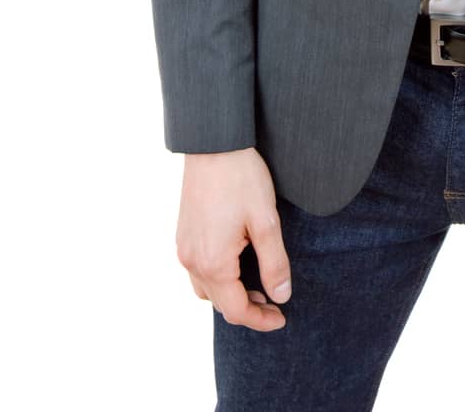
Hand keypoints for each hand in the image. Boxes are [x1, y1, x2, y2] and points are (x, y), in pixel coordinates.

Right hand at [176, 147, 291, 330]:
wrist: (213, 143)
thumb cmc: (242, 179)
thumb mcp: (266, 221)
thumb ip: (274, 263)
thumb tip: (281, 296)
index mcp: (213, 262)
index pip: (236, 310)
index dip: (260, 320)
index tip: (282, 318)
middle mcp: (192, 261)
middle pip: (219, 303)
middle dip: (247, 308)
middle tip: (274, 301)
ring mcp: (184, 247)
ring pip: (205, 289)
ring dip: (230, 294)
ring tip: (257, 283)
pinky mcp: (183, 234)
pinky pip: (197, 270)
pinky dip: (217, 277)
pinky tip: (236, 262)